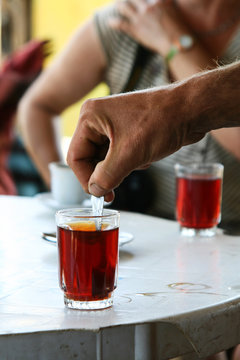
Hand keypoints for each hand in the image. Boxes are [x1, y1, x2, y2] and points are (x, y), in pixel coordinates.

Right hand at [67, 85, 205, 201]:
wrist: (191, 110)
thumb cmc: (161, 122)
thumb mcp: (129, 154)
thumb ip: (106, 176)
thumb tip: (94, 191)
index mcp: (90, 117)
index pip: (75, 156)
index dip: (85, 179)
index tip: (99, 194)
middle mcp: (98, 119)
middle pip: (89, 158)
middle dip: (106, 173)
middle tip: (116, 189)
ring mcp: (113, 124)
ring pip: (105, 159)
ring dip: (120, 168)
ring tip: (139, 162)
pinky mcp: (127, 130)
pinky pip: (119, 155)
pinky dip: (130, 162)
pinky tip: (146, 157)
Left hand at [109, 0, 191, 54]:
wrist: (177, 43)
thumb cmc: (180, 30)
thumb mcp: (175, 11)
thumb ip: (167, 4)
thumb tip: (164, 4)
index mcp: (159, 0)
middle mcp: (148, 6)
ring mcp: (141, 17)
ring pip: (124, 7)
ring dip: (119, 4)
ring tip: (116, 4)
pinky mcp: (136, 30)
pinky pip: (121, 24)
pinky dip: (114, 23)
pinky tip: (110, 22)